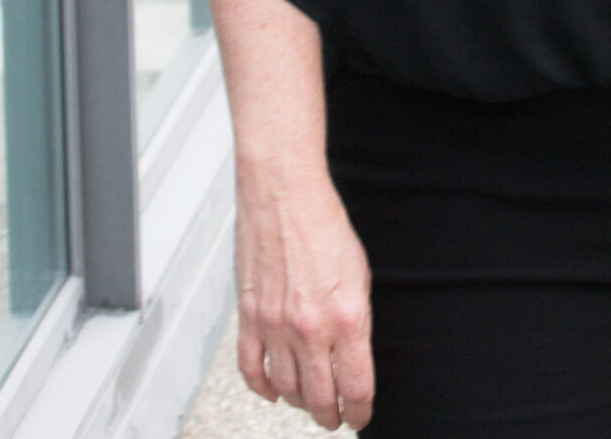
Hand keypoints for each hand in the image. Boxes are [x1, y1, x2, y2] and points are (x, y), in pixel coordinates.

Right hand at [235, 162, 374, 430]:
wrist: (284, 193)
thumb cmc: (323, 223)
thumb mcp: (360, 273)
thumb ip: (356, 320)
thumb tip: (354, 355)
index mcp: (347, 316)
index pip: (356, 387)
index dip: (360, 411)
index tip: (360, 416)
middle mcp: (311, 328)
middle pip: (320, 399)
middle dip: (331, 416)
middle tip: (336, 417)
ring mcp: (276, 326)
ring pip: (286, 390)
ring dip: (299, 402)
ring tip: (309, 401)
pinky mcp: (250, 318)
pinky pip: (251, 370)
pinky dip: (263, 388)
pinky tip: (274, 388)